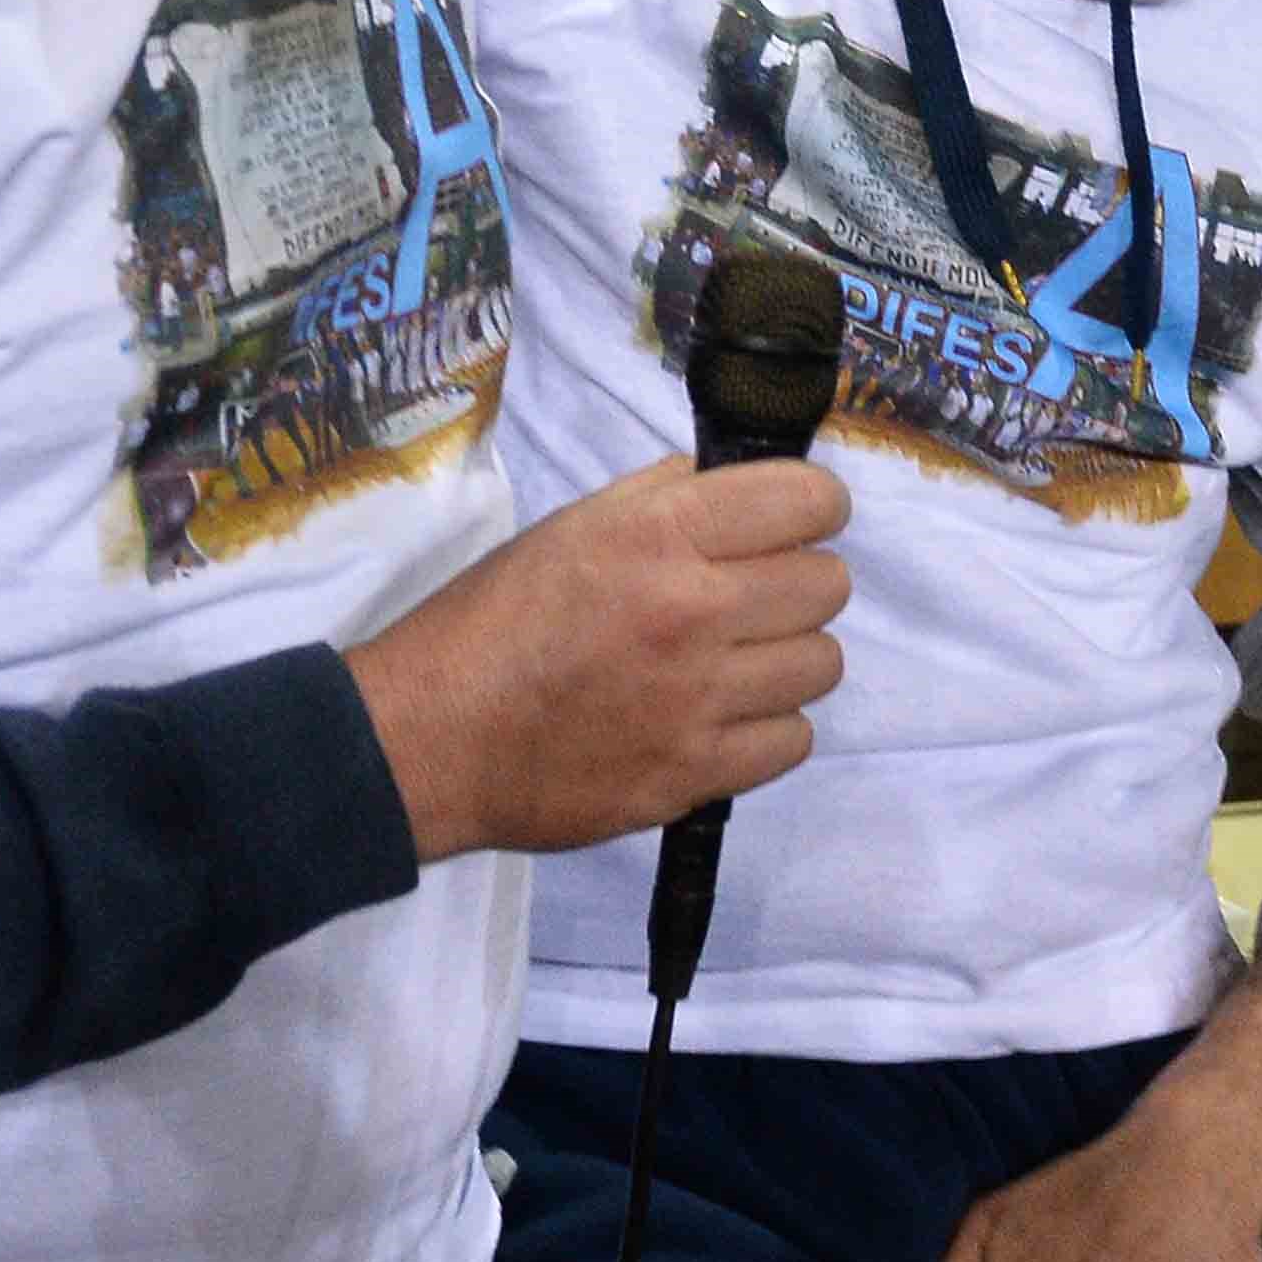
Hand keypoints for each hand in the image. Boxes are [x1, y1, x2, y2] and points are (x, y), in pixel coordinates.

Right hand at [350, 455, 849, 859]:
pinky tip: (720, 717)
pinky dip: (768, 728)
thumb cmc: (493, 622)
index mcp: (659, 535)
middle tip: (749, 598)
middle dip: (797, 583)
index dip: (811, 507)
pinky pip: (794, 740)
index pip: (809, 500)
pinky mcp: (696, 774)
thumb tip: (734, 487)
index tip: (792, 523)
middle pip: (829, 584)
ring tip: (733, 663)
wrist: (432, 739)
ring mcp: (699, 700)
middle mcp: (692, 611)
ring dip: (786, 658)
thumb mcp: (571, 528)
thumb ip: (662, 499)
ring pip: (821, 664)